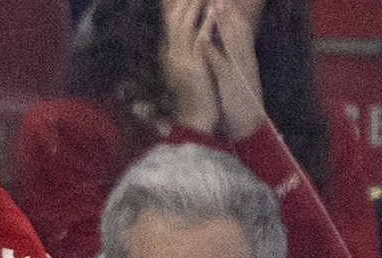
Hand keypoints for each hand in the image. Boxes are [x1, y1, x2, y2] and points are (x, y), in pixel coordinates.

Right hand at [158, 0, 219, 132]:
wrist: (195, 122)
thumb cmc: (194, 98)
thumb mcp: (186, 71)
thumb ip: (184, 53)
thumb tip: (189, 35)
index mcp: (168, 56)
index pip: (170, 23)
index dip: (180, 6)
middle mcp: (171, 55)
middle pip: (175, 19)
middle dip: (187, 1)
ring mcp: (181, 61)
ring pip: (184, 25)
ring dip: (195, 6)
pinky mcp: (194, 68)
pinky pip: (199, 40)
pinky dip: (206, 24)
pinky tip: (213, 12)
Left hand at [198, 0, 266, 140]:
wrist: (251, 127)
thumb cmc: (243, 104)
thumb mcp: (241, 78)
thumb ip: (237, 63)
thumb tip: (229, 47)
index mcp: (247, 59)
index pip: (243, 31)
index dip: (234, 14)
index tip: (225, 1)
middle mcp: (245, 60)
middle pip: (239, 29)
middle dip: (229, 11)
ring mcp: (239, 70)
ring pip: (232, 41)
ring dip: (222, 22)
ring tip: (214, 5)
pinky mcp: (230, 83)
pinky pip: (220, 64)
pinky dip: (212, 50)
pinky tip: (203, 38)